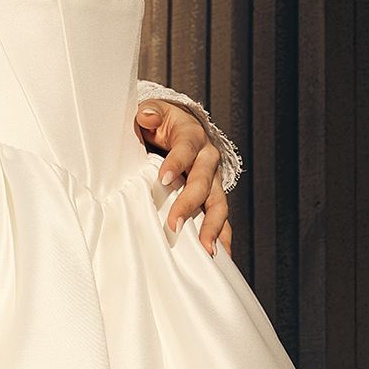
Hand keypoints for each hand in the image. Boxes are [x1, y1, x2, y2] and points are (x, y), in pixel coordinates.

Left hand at [135, 98, 232, 256]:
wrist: (179, 129)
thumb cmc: (161, 123)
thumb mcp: (153, 112)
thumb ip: (149, 112)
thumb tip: (146, 116)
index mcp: (192, 137)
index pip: (186, 149)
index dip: (176, 163)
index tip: (164, 179)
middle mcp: (208, 159)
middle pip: (204, 182)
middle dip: (189, 204)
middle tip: (174, 225)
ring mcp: (213, 181)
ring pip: (218, 204)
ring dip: (212, 227)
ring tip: (206, 250)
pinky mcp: (213, 197)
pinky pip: (221, 218)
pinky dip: (222, 237)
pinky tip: (220, 256)